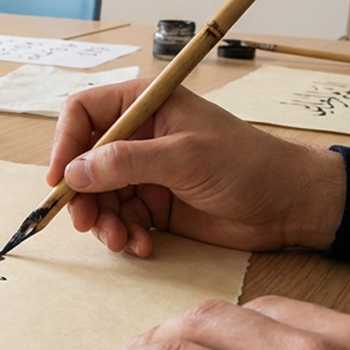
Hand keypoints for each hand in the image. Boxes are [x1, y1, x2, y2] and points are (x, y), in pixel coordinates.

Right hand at [46, 80, 345, 256]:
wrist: (290, 205)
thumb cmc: (247, 165)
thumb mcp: (184, 157)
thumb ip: (126, 162)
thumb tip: (74, 172)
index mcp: (144, 104)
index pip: (83, 113)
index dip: (65, 144)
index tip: (60, 180)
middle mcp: (139, 135)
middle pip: (84, 160)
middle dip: (82, 194)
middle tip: (87, 223)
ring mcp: (145, 170)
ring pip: (99, 195)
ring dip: (103, 221)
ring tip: (120, 240)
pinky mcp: (155, 203)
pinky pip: (121, 218)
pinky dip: (125, 234)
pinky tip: (143, 245)